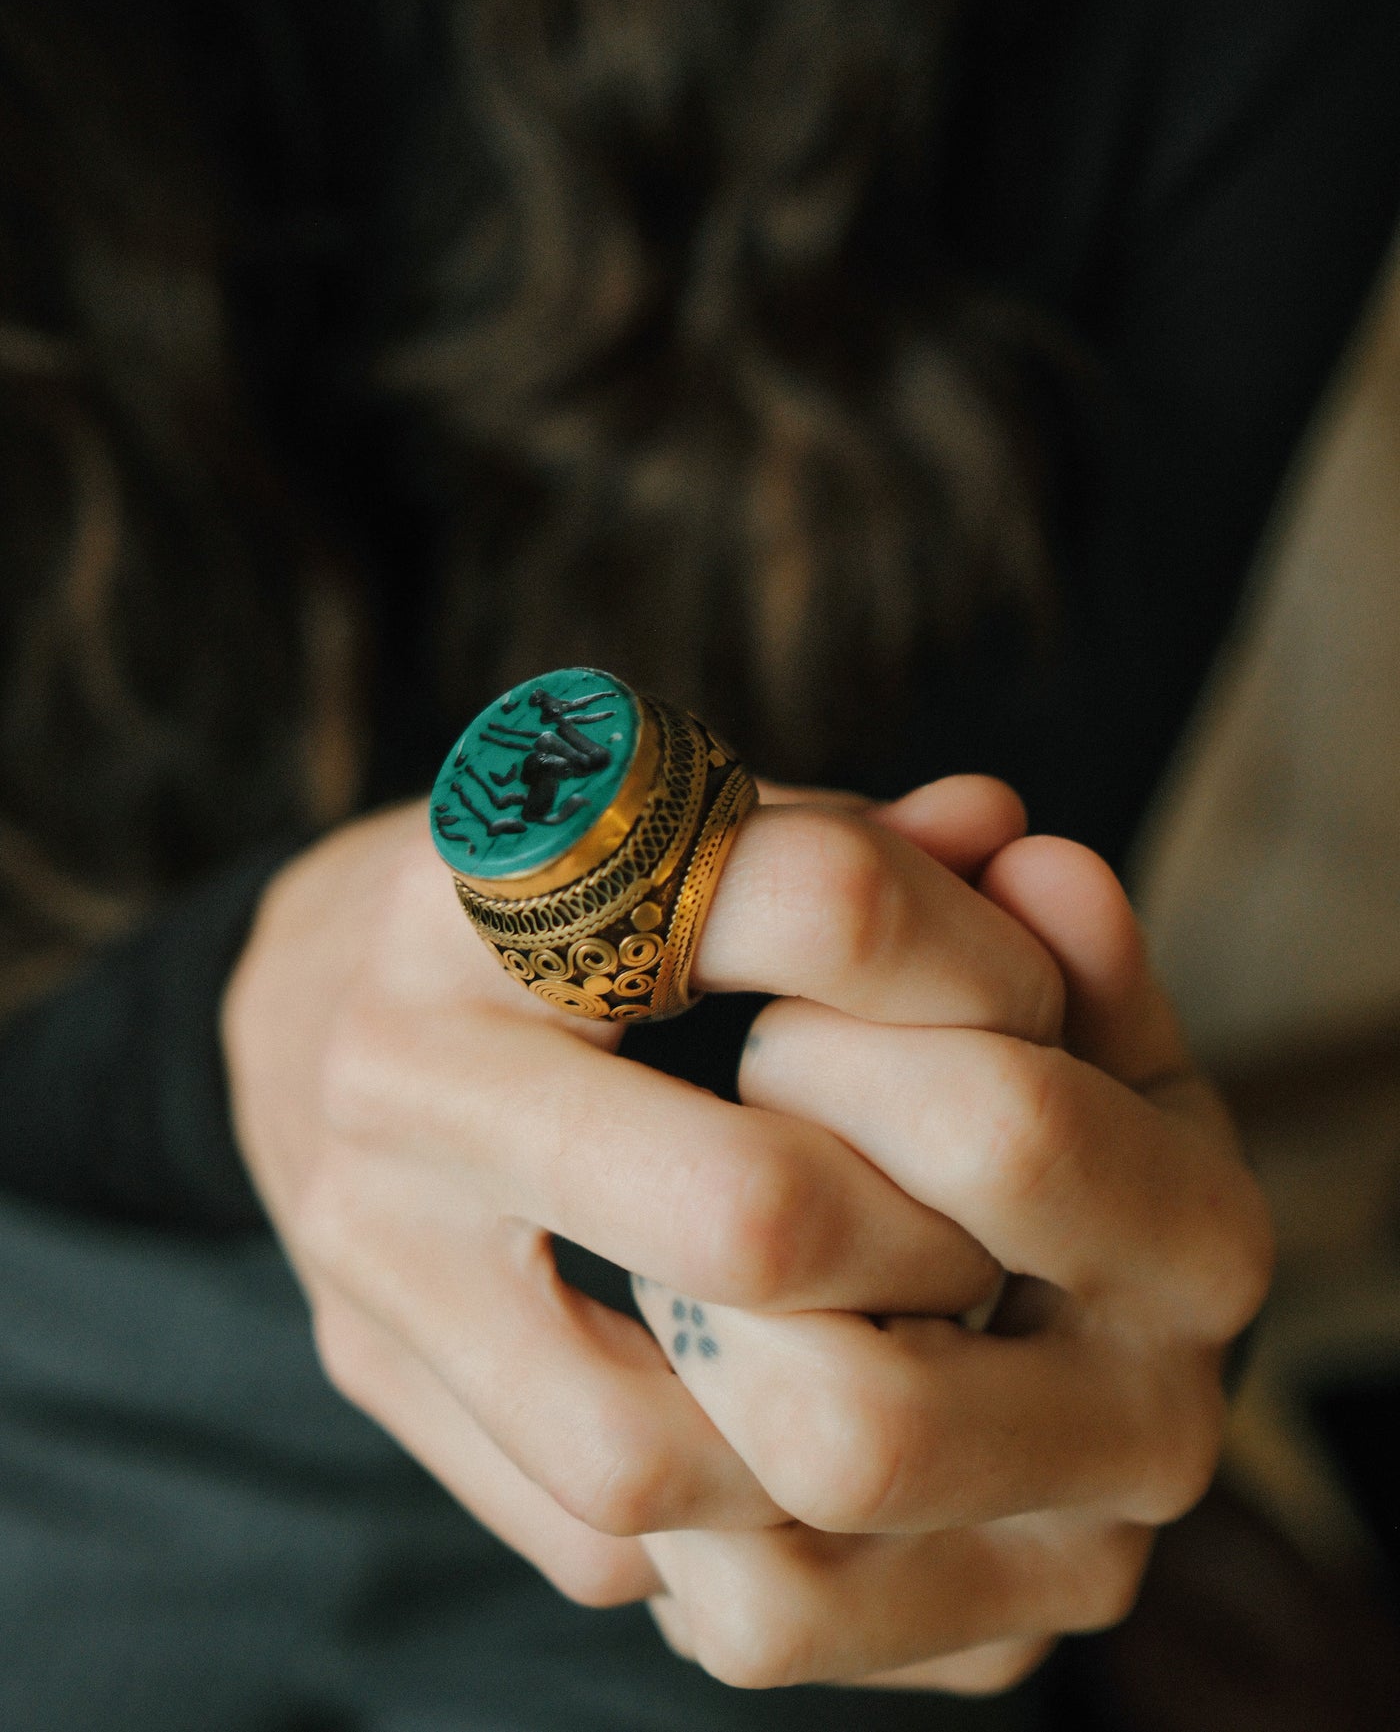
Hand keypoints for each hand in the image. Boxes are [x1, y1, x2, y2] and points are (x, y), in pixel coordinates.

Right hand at [220, 777, 1036, 1608]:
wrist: (317, 992)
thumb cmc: (562, 903)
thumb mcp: (698, 830)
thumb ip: (863, 844)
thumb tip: (1014, 836)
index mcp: (517, 864)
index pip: (821, 903)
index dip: (981, 973)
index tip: (1031, 1018)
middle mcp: (408, 1049)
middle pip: (752, 1212)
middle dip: (926, 1251)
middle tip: (988, 1242)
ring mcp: (368, 1232)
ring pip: (647, 1438)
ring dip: (828, 1428)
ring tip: (900, 1350)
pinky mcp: (367, 1361)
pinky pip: (588, 1526)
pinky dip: (729, 1510)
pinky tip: (787, 1427)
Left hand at [628, 809, 1274, 1693]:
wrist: (968, 1291)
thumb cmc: (954, 1096)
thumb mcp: (982, 985)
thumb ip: (981, 919)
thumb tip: (1005, 837)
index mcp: (1197, 1224)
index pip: (1009, 1132)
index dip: (848, 1055)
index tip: (778, 1015)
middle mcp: (1163, 1422)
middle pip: (882, 1385)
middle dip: (759, 1233)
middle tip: (713, 1154)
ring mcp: (1065, 1563)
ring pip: (817, 1500)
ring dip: (708, 1355)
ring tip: (679, 1260)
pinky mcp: (962, 1649)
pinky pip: (761, 1614)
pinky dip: (690, 1498)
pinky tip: (689, 1385)